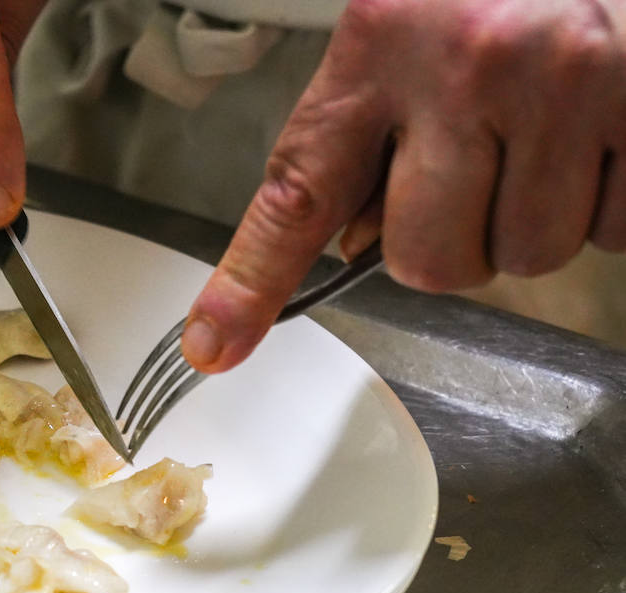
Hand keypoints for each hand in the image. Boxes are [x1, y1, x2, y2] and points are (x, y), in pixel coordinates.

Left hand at [182, 0, 625, 372]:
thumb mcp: (396, 39)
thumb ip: (359, 145)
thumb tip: (351, 254)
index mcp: (378, 47)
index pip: (299, 195)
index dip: (250, 285)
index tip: (212, 347)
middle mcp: (467, 64)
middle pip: (430, 261)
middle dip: (451, 241)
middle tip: (476, 170)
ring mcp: (566, 83)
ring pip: (527, 256)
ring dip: (532, 222)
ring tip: (543, 138)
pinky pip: (611, 233)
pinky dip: (604, 206)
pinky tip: (594, 137)